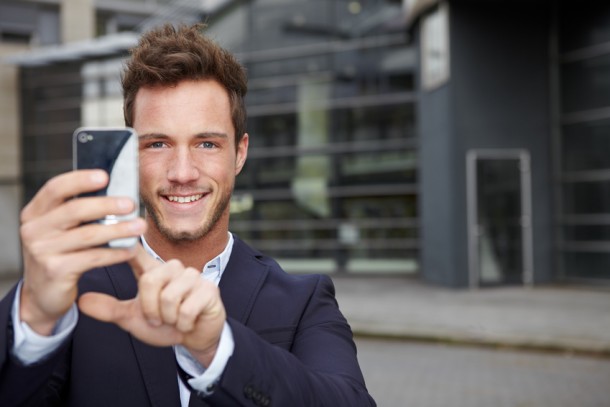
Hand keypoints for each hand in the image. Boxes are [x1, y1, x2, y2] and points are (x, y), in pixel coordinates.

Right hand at [19, 170, 145, 334]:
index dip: (80, 180)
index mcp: (35, 213)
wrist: (43, 294)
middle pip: (75, 210)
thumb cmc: (60, 254)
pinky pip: (93, 257)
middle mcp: (34, 230)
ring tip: (140, 226)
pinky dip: (115, 253)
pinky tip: (130, 249)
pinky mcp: (55, 271)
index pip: (55, 188)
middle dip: (107, 205)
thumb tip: (117, 193)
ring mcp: (42, 251)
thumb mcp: (60, 230)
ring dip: (118, 229)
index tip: (105, 176)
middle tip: (131, 204)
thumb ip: (77, 212)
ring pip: (88, 234)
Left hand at [78, 245, 225, 366]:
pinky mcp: (209, 290)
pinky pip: (186, 309)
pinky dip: (183, 323)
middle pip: (149, 281)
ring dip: (167, 318)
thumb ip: (109, 309)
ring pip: (168, 298)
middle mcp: (173, 268)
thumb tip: (81, 301)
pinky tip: (188, 321)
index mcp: (154, 271)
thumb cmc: (166, 323)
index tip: (115, 225)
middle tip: (159, 318)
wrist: (196, 337)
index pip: (137, 252)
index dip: (125, 239)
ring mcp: (193, 277)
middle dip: (150, 310)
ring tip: (174, 319)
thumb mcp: (133, 318)